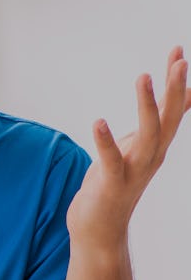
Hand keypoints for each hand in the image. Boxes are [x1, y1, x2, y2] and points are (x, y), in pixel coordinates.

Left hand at [67, 46, 190, 249]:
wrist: (99, 229)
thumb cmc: (115, 183)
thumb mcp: (138, 148)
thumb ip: (154, 126)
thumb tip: (177, 102)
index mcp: (156, 146)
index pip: (173, 109)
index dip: (177, 82)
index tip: (178, 51)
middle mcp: (151, 156)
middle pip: (169, 119)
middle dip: (175, 89)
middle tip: (180, 60)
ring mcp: (134, 170)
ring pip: (147, 135)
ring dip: (147, 106)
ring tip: (143, 76)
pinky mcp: (111, 183)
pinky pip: (110, 159)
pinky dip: (105, 140)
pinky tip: (98, 121)